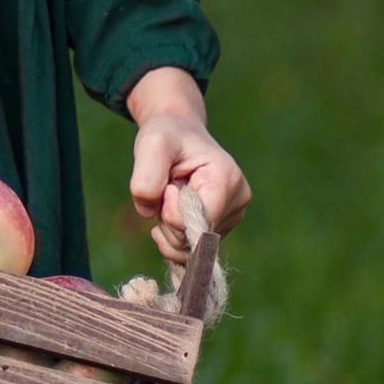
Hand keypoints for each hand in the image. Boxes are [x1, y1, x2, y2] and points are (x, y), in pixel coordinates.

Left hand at [124, 67, 249, 267]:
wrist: (177, 134)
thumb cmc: (167, 136)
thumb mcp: (151, 144)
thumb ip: (146, 179)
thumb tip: (150, 212)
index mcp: (226, 179)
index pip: (197, 222)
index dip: (171, 210)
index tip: (168, 184)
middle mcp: (237, 201)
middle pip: (191, 238)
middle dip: (166, 218)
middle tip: (167, 187)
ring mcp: (232, 216)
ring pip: (188, 246)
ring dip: (166, 226)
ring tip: (170, 195)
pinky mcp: (221, 227)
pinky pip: (189, 249)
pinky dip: (170, 236)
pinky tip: (165, 214)